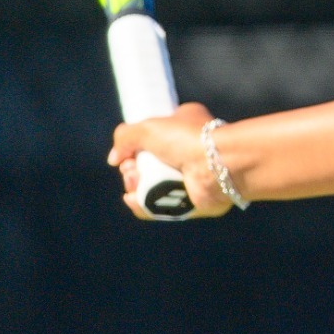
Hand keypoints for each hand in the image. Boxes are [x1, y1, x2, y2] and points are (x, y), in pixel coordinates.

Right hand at [108, 101, 237, 219]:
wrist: (218, 165)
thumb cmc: (189, 139)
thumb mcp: (148, 127)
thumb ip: (124, 137)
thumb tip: (115, 159)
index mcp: (183, 127)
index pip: (152, 139)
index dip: (134, 149)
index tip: (127, 155)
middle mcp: (188, 152)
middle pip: (147, 165)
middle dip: (132, 170)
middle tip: (132, 170)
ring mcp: (189, 177)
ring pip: (152, 186)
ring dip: (137, 186)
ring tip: (136, 184)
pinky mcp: (190, 201)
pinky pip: (160, 207)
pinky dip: (144, 205)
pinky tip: (134, 200)